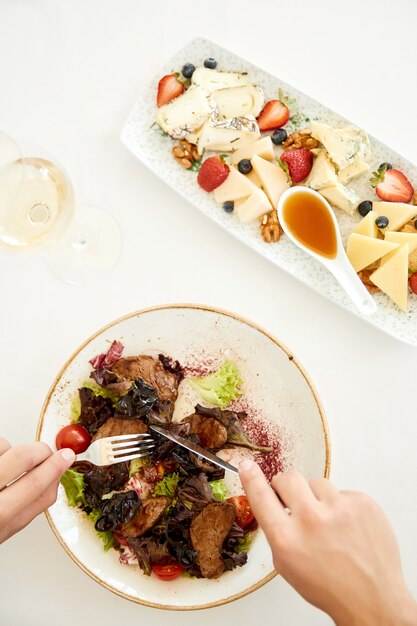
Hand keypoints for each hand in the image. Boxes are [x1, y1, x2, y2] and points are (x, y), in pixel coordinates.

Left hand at [0, 437, 74, 543]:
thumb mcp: (2, 532)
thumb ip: (27, 509)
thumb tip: (53, 480)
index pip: (38, 488)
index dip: (57, 468)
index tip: (67, 457)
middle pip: (24, 459)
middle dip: (42, 451)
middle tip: (46, 451)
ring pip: (7, 447)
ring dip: (13, 451)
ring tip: (6, 464)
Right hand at [239, 461, 416, 625]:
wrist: (371, 599)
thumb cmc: (328, 586)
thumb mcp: (287, 565)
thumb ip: (277, 532)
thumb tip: (272, 501)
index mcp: (287, 539)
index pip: (261, 496)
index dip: (251, 478)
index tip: (246, 465)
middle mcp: (311, 520)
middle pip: (288, 478)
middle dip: (287, 487)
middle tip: (294, 500)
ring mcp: (340, 508)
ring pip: (317, 483)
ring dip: (318, 498)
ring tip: (329, 523)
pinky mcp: (362, 503)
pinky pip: (342, 492)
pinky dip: (342, 506)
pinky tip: (348, 527)